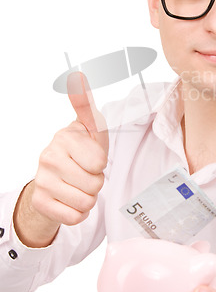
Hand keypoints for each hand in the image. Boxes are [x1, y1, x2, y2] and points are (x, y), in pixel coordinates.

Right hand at [14, 72, 108, 246]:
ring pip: (87, 202)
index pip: (99, 161)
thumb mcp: (90, 129)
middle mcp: (49, 156)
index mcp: (64, 137)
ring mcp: (42, 180)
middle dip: (97, 182)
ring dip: (89, 198)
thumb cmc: (80, 151)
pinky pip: (75, 217)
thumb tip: (77, 75)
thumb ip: (86, 105)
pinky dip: (79, 213)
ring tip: (78, 185)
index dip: (98, 155)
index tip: (87, 135)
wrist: (54, 180)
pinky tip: (70, 200)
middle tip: (85, 173)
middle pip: (96, 182)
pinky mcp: (40, 202)